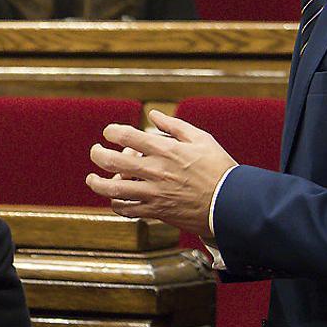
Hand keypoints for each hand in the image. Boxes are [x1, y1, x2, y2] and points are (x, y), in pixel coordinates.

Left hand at [87, 109, 237, 237]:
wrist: (234, 204)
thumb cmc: (220, 169)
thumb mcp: (202, 140)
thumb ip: (174, 126)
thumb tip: (152, 115)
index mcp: (167, 151)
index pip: (127, 136)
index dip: (112, 132)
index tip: (110, 132)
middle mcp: (156, 171)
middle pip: (112, 161)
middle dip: (97, 154)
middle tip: (96, 151)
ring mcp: (154, 193)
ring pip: (113, 190)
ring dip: (97, 183)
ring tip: (92, 179)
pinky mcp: (157, 212)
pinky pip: (127, 210)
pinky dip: (116, 204)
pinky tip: (115, 199)